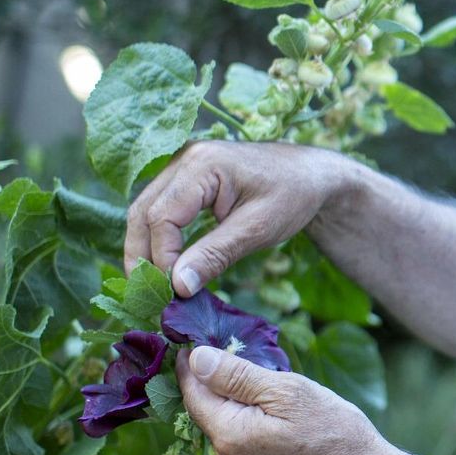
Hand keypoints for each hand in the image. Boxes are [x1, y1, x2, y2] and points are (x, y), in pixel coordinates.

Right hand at [124, 141, 341, 295]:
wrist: (313, 175)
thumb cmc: (294, 196)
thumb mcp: (258, 228)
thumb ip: (216, 254)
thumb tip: (177, 286)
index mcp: (204, 164)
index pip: (162, 216)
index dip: (162, 257)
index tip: (173, 292)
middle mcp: (186, 158)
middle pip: (143, 211)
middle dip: (142, 255)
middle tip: (148, 296)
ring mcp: (184, 166)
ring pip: (146, 210)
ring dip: (146, 248)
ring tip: (154, 287)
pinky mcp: (188, 178)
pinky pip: (162, 208)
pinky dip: (159, 238)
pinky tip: (166, 266)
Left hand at [176, 347, 420, 454]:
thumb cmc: (331, 427)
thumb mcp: (287, 390)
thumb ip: (238, 376)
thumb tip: (197, 358)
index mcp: (230, 435)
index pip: (194, 394)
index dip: (190, 365)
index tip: (189, 341)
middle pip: (205, 408)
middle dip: (212, 379)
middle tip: (225, 347)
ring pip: (221, 421)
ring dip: (229, 397)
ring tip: (250, 374)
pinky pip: (236, 436)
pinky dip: (242, 415)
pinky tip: (262, 402)